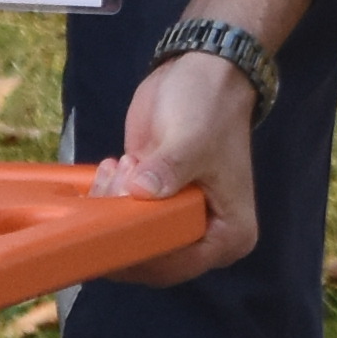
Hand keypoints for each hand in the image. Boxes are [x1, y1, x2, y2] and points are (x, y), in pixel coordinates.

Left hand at [97, 49, 262, 283]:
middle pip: (150, 259)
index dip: (139, 255)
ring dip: (111, 209)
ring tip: (122, 165)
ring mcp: (178, 218)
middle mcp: (205, 235)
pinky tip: (112, 166)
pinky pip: (122, 217)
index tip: (112, 230)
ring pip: (130, 238)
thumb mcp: (193, 138)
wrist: (204, 71)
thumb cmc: (211, 106)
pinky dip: (107, 198)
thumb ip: (169, 169)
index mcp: (229, 234)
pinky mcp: (154, 201)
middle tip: (116, 185)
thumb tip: (140, 191)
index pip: (178, 266)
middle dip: (121, 228)